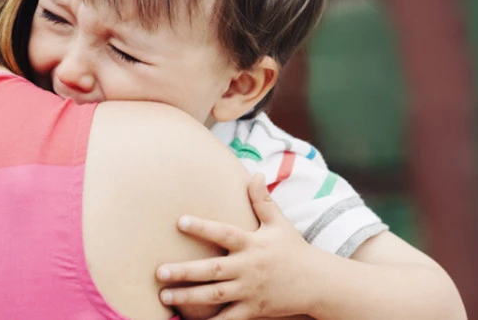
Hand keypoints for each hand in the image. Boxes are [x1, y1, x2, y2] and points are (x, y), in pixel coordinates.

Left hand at [156, 174, 321, 318]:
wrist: (318, 283)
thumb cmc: (293, 249)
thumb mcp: (279, 223)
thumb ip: (262, 200)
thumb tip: (255, 173)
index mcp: (251, 243)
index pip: (224, 233)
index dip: (202, 227)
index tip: (179, 221)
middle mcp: (248, 268)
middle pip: (212, 270)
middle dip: (184, 272)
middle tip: (159, 272)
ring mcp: (250, 291)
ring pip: (215, 296)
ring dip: (188, 297)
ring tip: (164, 296)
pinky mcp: (254, 310)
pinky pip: (229, 319)